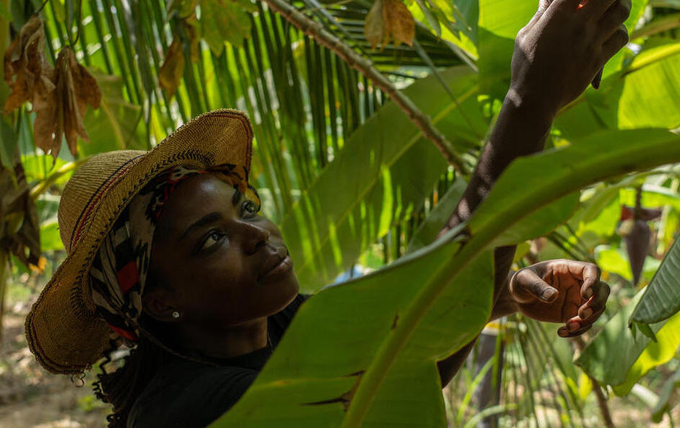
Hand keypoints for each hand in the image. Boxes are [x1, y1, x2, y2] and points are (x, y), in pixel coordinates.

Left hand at [509, 260, 609, 336]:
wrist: (517, 297)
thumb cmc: (520, 282)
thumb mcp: (524, 280)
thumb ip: (537, 286)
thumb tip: (553, 296)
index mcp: (568, 269)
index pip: (591, 270)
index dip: (593, 282)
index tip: (585, 294)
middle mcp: (578, 283)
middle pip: (603, 290)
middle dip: (597, 304)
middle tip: (581, 314)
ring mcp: (577, 299)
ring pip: (596, 310)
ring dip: (587, 321)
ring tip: (568, 326)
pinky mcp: (572, 314)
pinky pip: (584, 324)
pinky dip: (578, 331)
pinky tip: (561, 333)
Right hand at [510, 0, 630, 113]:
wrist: (534, 99)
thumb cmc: (525, 67)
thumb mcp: (526, 36)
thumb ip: (541, 15)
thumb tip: (547, 0)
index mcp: (557, 15)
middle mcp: (577, 25)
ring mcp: (591, 42)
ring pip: (620, 13)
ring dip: (622, 7)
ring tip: (619, 6)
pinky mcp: (598, 59)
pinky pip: (621, 37)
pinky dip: (620, 31)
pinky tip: (614, 32)